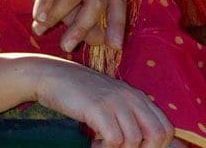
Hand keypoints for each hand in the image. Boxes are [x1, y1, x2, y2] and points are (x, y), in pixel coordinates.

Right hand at [31, 55, 173, 147]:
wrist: (51, 75)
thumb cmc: (80, 93)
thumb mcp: (111, 100)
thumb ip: (129, 115)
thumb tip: (144, 143)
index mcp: (136, 95)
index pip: (165, 128)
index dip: (156, 146)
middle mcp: (130, 96)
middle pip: (157, 135)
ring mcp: (114, 100)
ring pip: (134, 141)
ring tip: (100, 145)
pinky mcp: (98, 107)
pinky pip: (114, 140)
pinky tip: (92, 143)